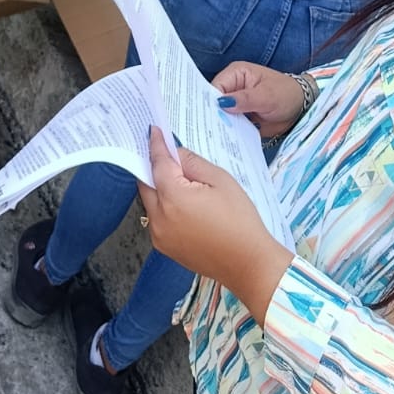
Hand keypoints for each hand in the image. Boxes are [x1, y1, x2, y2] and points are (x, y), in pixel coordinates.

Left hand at [137, 129, 291, 317]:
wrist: (248, 263)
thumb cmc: (240, 220)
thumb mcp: (221, 181)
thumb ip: (193, 163)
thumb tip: (175, 154)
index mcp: (173, 198)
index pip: (157, 164)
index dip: (155, 145)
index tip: (153, 131)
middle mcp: (159, 218)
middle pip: (146, 184)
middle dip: (152, 167)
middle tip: (164, 153)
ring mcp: (159, 236)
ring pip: (149, 202)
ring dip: (158, 187)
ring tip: (177, 178)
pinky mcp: (165, 248)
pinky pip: (156, 219)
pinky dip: (163, 205)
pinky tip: (182, 202)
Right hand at [212, 62, 308, 141]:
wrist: (300, 108)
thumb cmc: (286, 94)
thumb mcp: (267, 96)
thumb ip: (245, 99)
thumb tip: (222, 103)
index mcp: (236, 73)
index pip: (215, 87)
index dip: (209, 102)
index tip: (206, 118)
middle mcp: (233, 86)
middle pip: (214, 102)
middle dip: (212, 115)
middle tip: (207, 132)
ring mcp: (235, 102)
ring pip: (220, 115)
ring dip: (219, 125)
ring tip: (212, 140)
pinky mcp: (240, 116)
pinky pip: (229, 124)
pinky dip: (228, 131)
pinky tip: (224, 142)